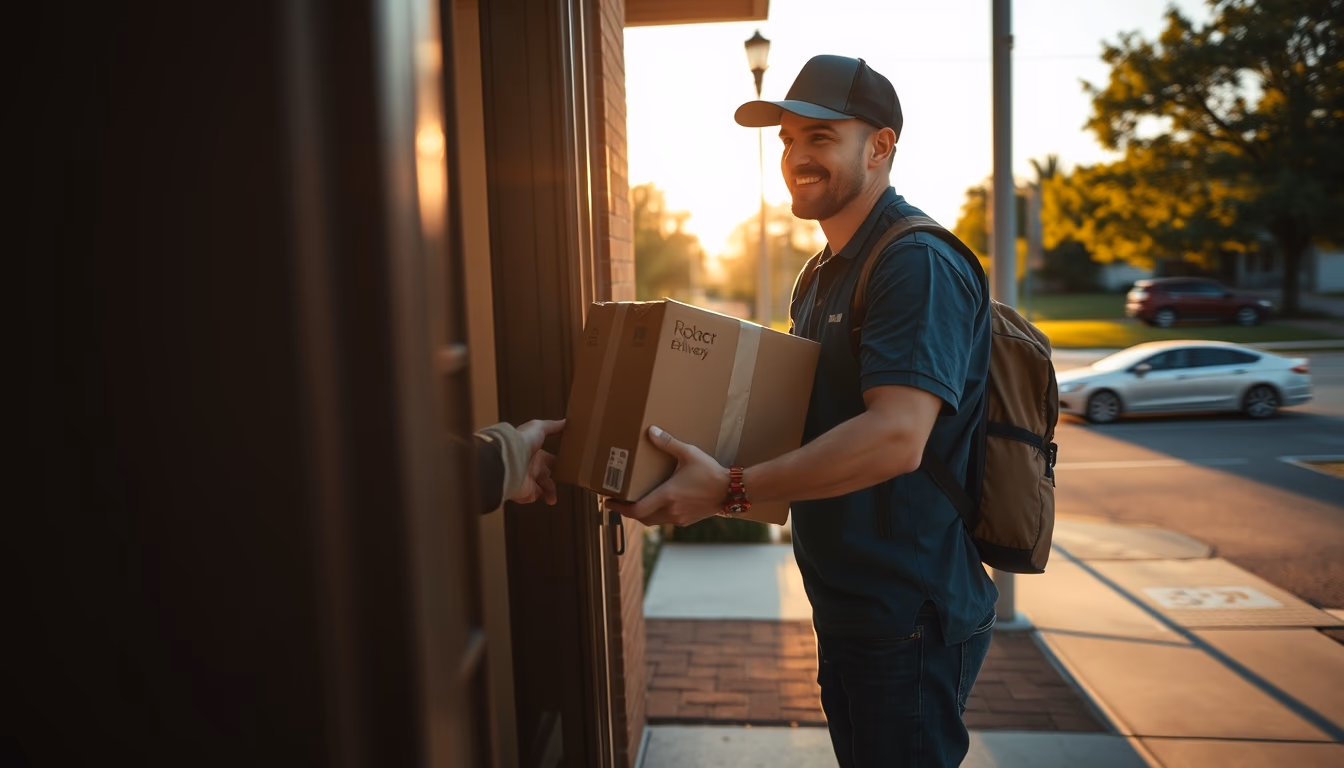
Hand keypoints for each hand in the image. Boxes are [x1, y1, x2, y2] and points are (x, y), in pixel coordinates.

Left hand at [510, 419, 565, 504]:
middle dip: (554, 479)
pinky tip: (547, 497)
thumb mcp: (539, 428)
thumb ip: (552, 426)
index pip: (548, 459)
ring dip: (549, 493)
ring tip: (553, 498)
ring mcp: (527, 480)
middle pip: (546, 475)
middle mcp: (530, 467)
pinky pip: (533, 497)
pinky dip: (540, 497)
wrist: (510, 459)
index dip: (557, 462)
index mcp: (535, 453)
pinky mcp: (525, 492)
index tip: (566, 464)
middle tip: (564, 481)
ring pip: (542, 489)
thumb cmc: (522, 442)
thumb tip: (565, 422)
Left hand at [605, 425, 728, 525]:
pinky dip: (657, 514)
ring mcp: (679, 518)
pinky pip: (665, 520)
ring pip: (653, 521)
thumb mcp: (689, 454)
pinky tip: (658, 503)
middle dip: (629, 512)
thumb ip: (668, 443)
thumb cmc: (710, 472)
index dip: (620, 508)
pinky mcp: (687, 520)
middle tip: (619, 502)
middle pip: (642, 518)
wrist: (732, 490)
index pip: (637, 510)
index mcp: (668, 495)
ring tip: (636, 501)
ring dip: (643, 514)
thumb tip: (651, 431)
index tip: (608, 502)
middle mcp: (671, 510)